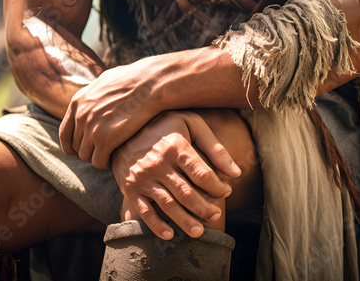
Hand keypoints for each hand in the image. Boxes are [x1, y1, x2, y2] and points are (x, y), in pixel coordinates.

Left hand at [59, 61, 161, 168]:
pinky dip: (105, 163)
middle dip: (88, 151)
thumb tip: (95, 95)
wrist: (149, 83)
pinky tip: (114, 159)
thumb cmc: (135, 78)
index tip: (82, 150)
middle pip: (76, 146)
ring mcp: (91, 128)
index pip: (65, 133)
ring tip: (110, 155)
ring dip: (97, 158)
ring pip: (86, 155)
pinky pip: (98, 161)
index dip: (72, 145)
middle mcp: (80, 116)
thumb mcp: (106, 81)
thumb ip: (95, 93)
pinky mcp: (105, 139)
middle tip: (102, 152)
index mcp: (78, 102)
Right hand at [111, 110, 241, 239]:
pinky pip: (145, 211)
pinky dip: (157, 226)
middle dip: (205, 208)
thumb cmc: (165, 125)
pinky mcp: (131, 188)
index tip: (226, 191)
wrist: (124, 129)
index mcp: (176, 146)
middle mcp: (159, 163)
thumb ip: (215, 147)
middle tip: (216, 215)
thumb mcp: (191, 124)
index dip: (217, 187)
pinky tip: (170, 234)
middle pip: (187, 193)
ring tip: (199, 231)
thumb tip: (236, 173)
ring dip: (185, 221)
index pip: (202, 174)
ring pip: (168, 205)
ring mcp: (143, 177)